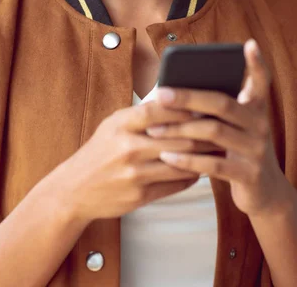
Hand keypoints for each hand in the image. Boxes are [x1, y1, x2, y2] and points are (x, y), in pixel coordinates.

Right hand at [50, 99, 218, 222]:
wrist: (74, 190)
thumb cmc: (98, 152)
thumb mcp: (112, 125)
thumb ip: (140, 114)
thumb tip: (175, 100)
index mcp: (120, 124)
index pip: (159, 109)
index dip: (184, 106)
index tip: (204, 103)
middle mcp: (128, 147)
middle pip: (177, 136)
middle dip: (203, 132)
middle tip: (222, 127)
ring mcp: (135, 173)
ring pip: (181, 162)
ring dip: (203, 156)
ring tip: (218, 148)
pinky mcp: (140, 195)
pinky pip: (175, 184)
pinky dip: (191, 175)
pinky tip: (200, 168)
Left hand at [150, 39, 289, 216]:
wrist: (265, 193)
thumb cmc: (237, 150)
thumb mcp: (234, 127)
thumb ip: (215, 108)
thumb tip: (172, 90)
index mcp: (255, 108)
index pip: (260, 81)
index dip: (256, 63)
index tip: (248, 44)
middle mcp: (260, 125)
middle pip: (222, 103)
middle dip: (188, 97)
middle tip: (160, 94)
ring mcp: (257, 150)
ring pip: (214, 132)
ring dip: (179, 129)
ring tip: (153, 130)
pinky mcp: (249, 175)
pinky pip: (213, 164)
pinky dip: (187, 160)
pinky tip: (166, 156)